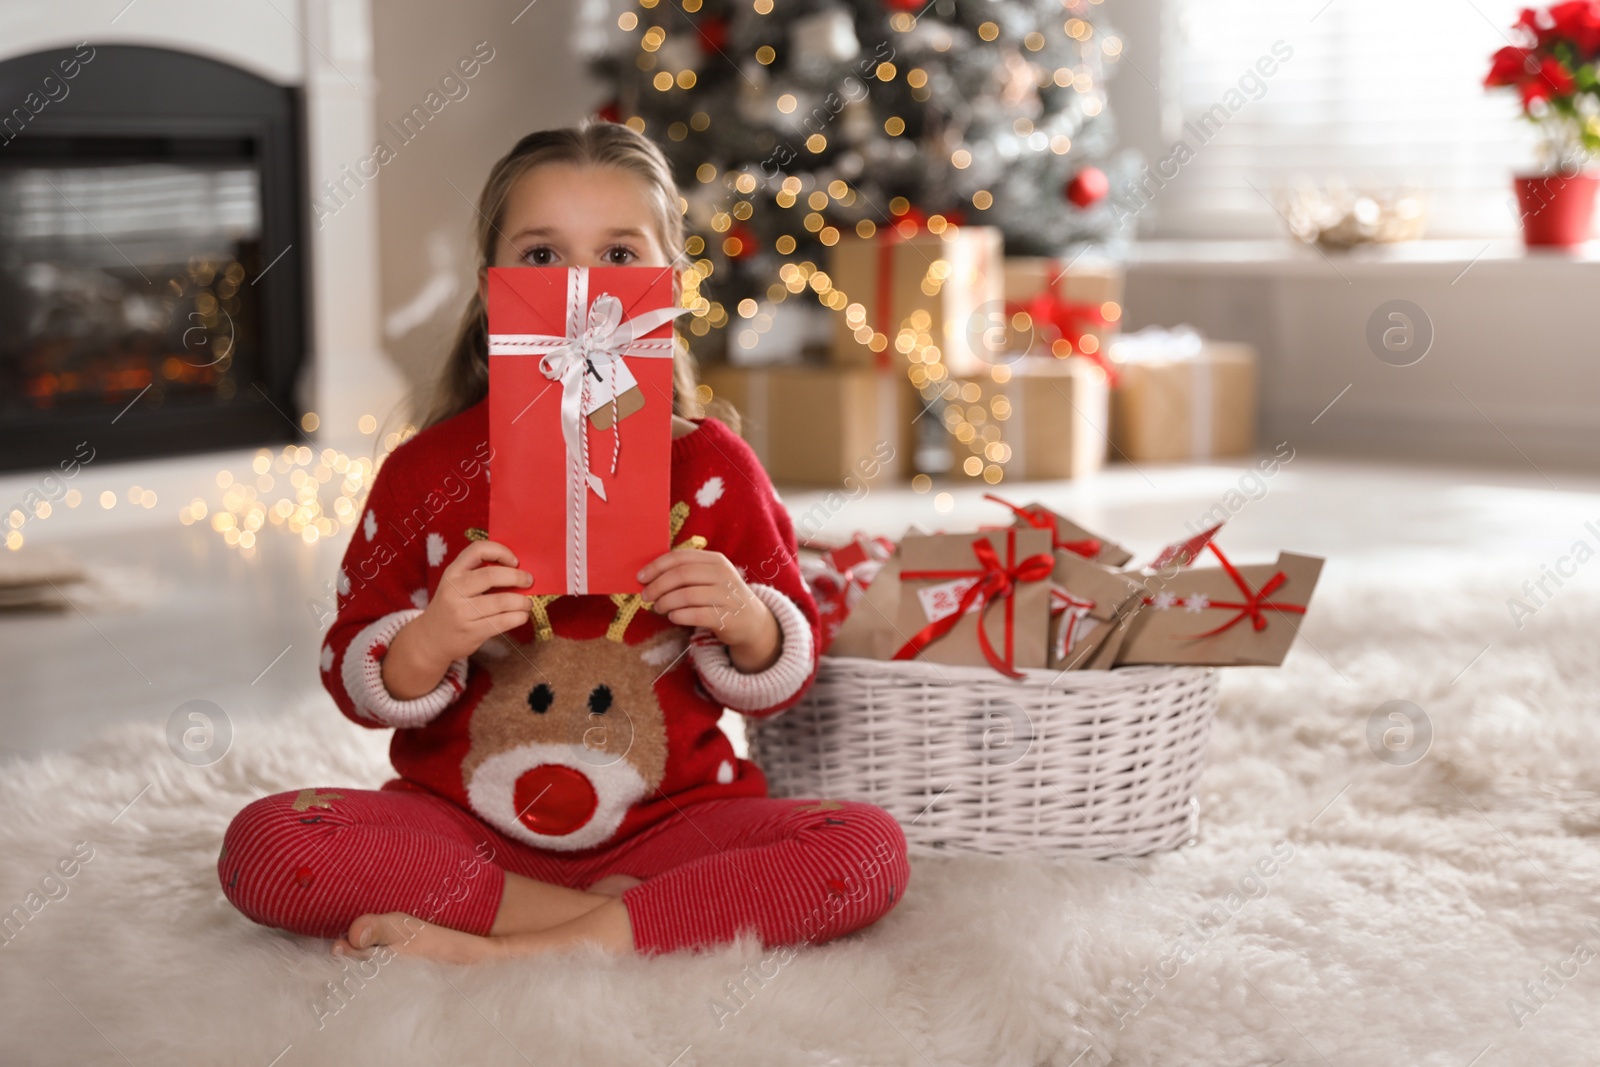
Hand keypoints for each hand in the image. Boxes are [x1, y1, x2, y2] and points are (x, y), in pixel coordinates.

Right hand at [383, 540, 531, 699]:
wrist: (431, 639)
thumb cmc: (452, 606)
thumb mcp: (456, 584)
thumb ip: (479, 573)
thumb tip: (518, 568)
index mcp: (453, 572)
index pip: (477, 550)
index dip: (500, 551)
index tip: (515, 561)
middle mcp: (454, 590)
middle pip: (492, 576)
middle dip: (517, 577)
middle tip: (529, 581)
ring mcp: (462, 612)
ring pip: (501, 601)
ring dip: (522, 601)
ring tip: (527, 603)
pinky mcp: (471, 632)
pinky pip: (502, 622)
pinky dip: (518, 617)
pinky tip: (521, 616)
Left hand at [638, 549, 780, 671]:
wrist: (751, 620)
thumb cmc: (721, 596)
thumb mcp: (709, 578)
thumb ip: (685, 572)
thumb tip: (648, 576)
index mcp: (715, 560)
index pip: (680, 557)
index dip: (656, 566)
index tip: (640, 577)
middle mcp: (723, 574)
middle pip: (681, 575)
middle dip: (658, 585)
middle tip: (646, 596)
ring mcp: (727, 595)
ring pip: (686, 595)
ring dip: (665, 602)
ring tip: (658, 608)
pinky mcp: (728, 617)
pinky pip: (696, 614)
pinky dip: (679, 616)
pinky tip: (673, 617)